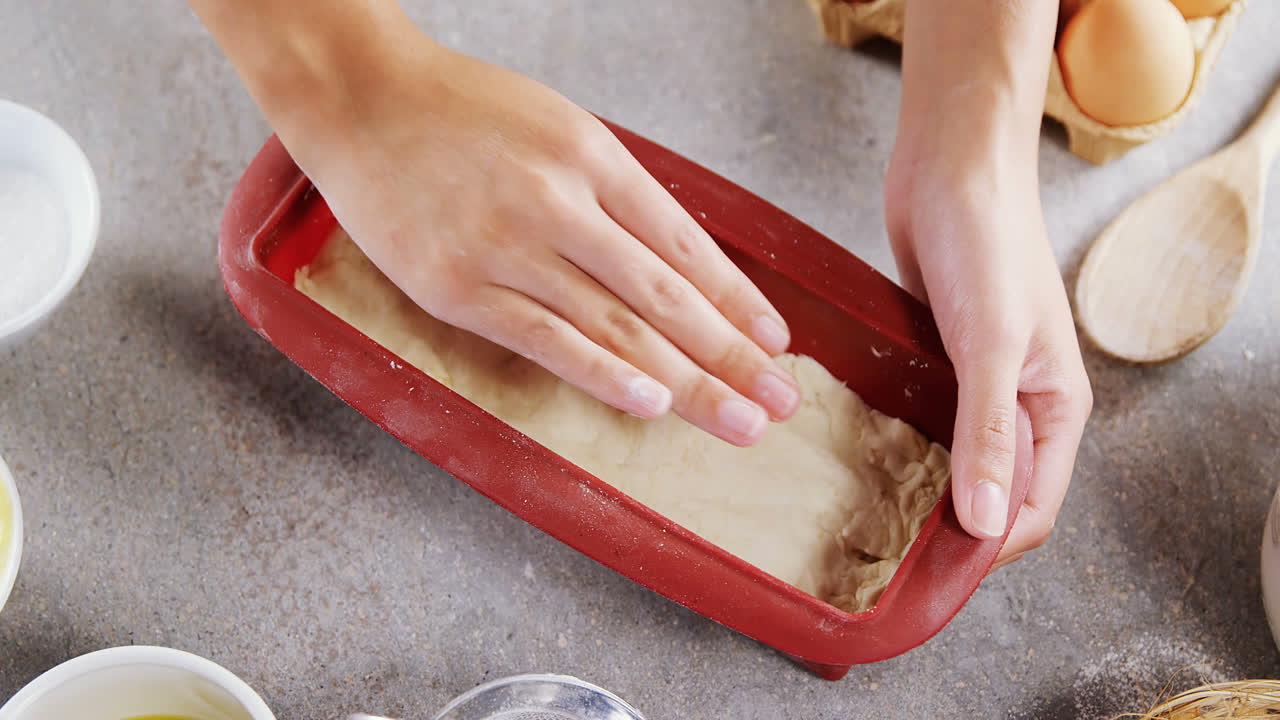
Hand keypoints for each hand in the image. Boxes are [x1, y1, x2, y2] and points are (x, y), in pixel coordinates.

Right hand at [251, 20, 799, 444]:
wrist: (360, 100)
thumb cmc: (462, 113)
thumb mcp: (557, 126)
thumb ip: (613, 191)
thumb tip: (675, 264)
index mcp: (593, 156)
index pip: (685, 243)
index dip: (737, 299)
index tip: (777, 342)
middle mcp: (558, 201)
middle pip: (665, 294)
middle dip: (732, 356)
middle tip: (780, 403)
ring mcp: (507, 248)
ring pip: (617, 325)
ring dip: (686, 381)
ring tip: (738, 421)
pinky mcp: (457, 288)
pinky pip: (545, 340)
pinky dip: (603, 375)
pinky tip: (650, 405)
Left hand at [885, 133, 1092, 567]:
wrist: (952, 163)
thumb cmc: (986, 240)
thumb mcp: (990, 342)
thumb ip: (990, 433)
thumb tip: (987, 523)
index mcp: (1055, 406)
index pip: (1033, 508)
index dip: (988, 545)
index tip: (929, 568)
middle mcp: (1019, 402)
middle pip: (992, 492)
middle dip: (950, 525)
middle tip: (884, 548)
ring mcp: (975, 381)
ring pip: (954, 459)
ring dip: (921, 487)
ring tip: (862, 514)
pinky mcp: (936, 358)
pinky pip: (922, 420)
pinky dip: (900, 443)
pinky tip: (856, 456)